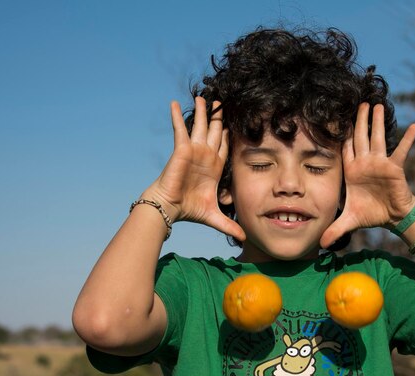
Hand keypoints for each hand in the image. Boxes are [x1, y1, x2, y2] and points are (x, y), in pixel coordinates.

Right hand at [142, 97, 244, 240]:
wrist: (170, 208)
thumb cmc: (189, 210)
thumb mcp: (214, 216)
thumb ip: (229, 225)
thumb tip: (243, 239)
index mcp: (215, 167)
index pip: (225, 146)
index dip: (229, 134)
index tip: (235, 123)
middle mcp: (205, 155)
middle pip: (214, 131)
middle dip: (219, 117)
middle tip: (223, 101)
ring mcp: (194, 150)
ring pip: (200, 125)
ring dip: (203, 111)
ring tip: (205, 96)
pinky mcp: (182, 149)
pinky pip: (180, 128)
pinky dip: (177, 115)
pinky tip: (174, 102)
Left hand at [320, 103, 414, 247]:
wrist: (391, 217)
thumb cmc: (370, 213)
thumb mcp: (349, 221)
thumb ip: (334, 229)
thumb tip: (319, 245)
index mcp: (352, 170)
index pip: (344, 149)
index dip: (340, 134)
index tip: (336, 118)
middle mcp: (365, 163)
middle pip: (360, 137)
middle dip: (359, 121)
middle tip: (359, 102)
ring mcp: (380, 163)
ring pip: (377, 139)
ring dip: (377, 123)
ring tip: (377, 105)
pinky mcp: (395, 168)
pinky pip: (401, 151)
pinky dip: (407, 140)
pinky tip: (413, 126)